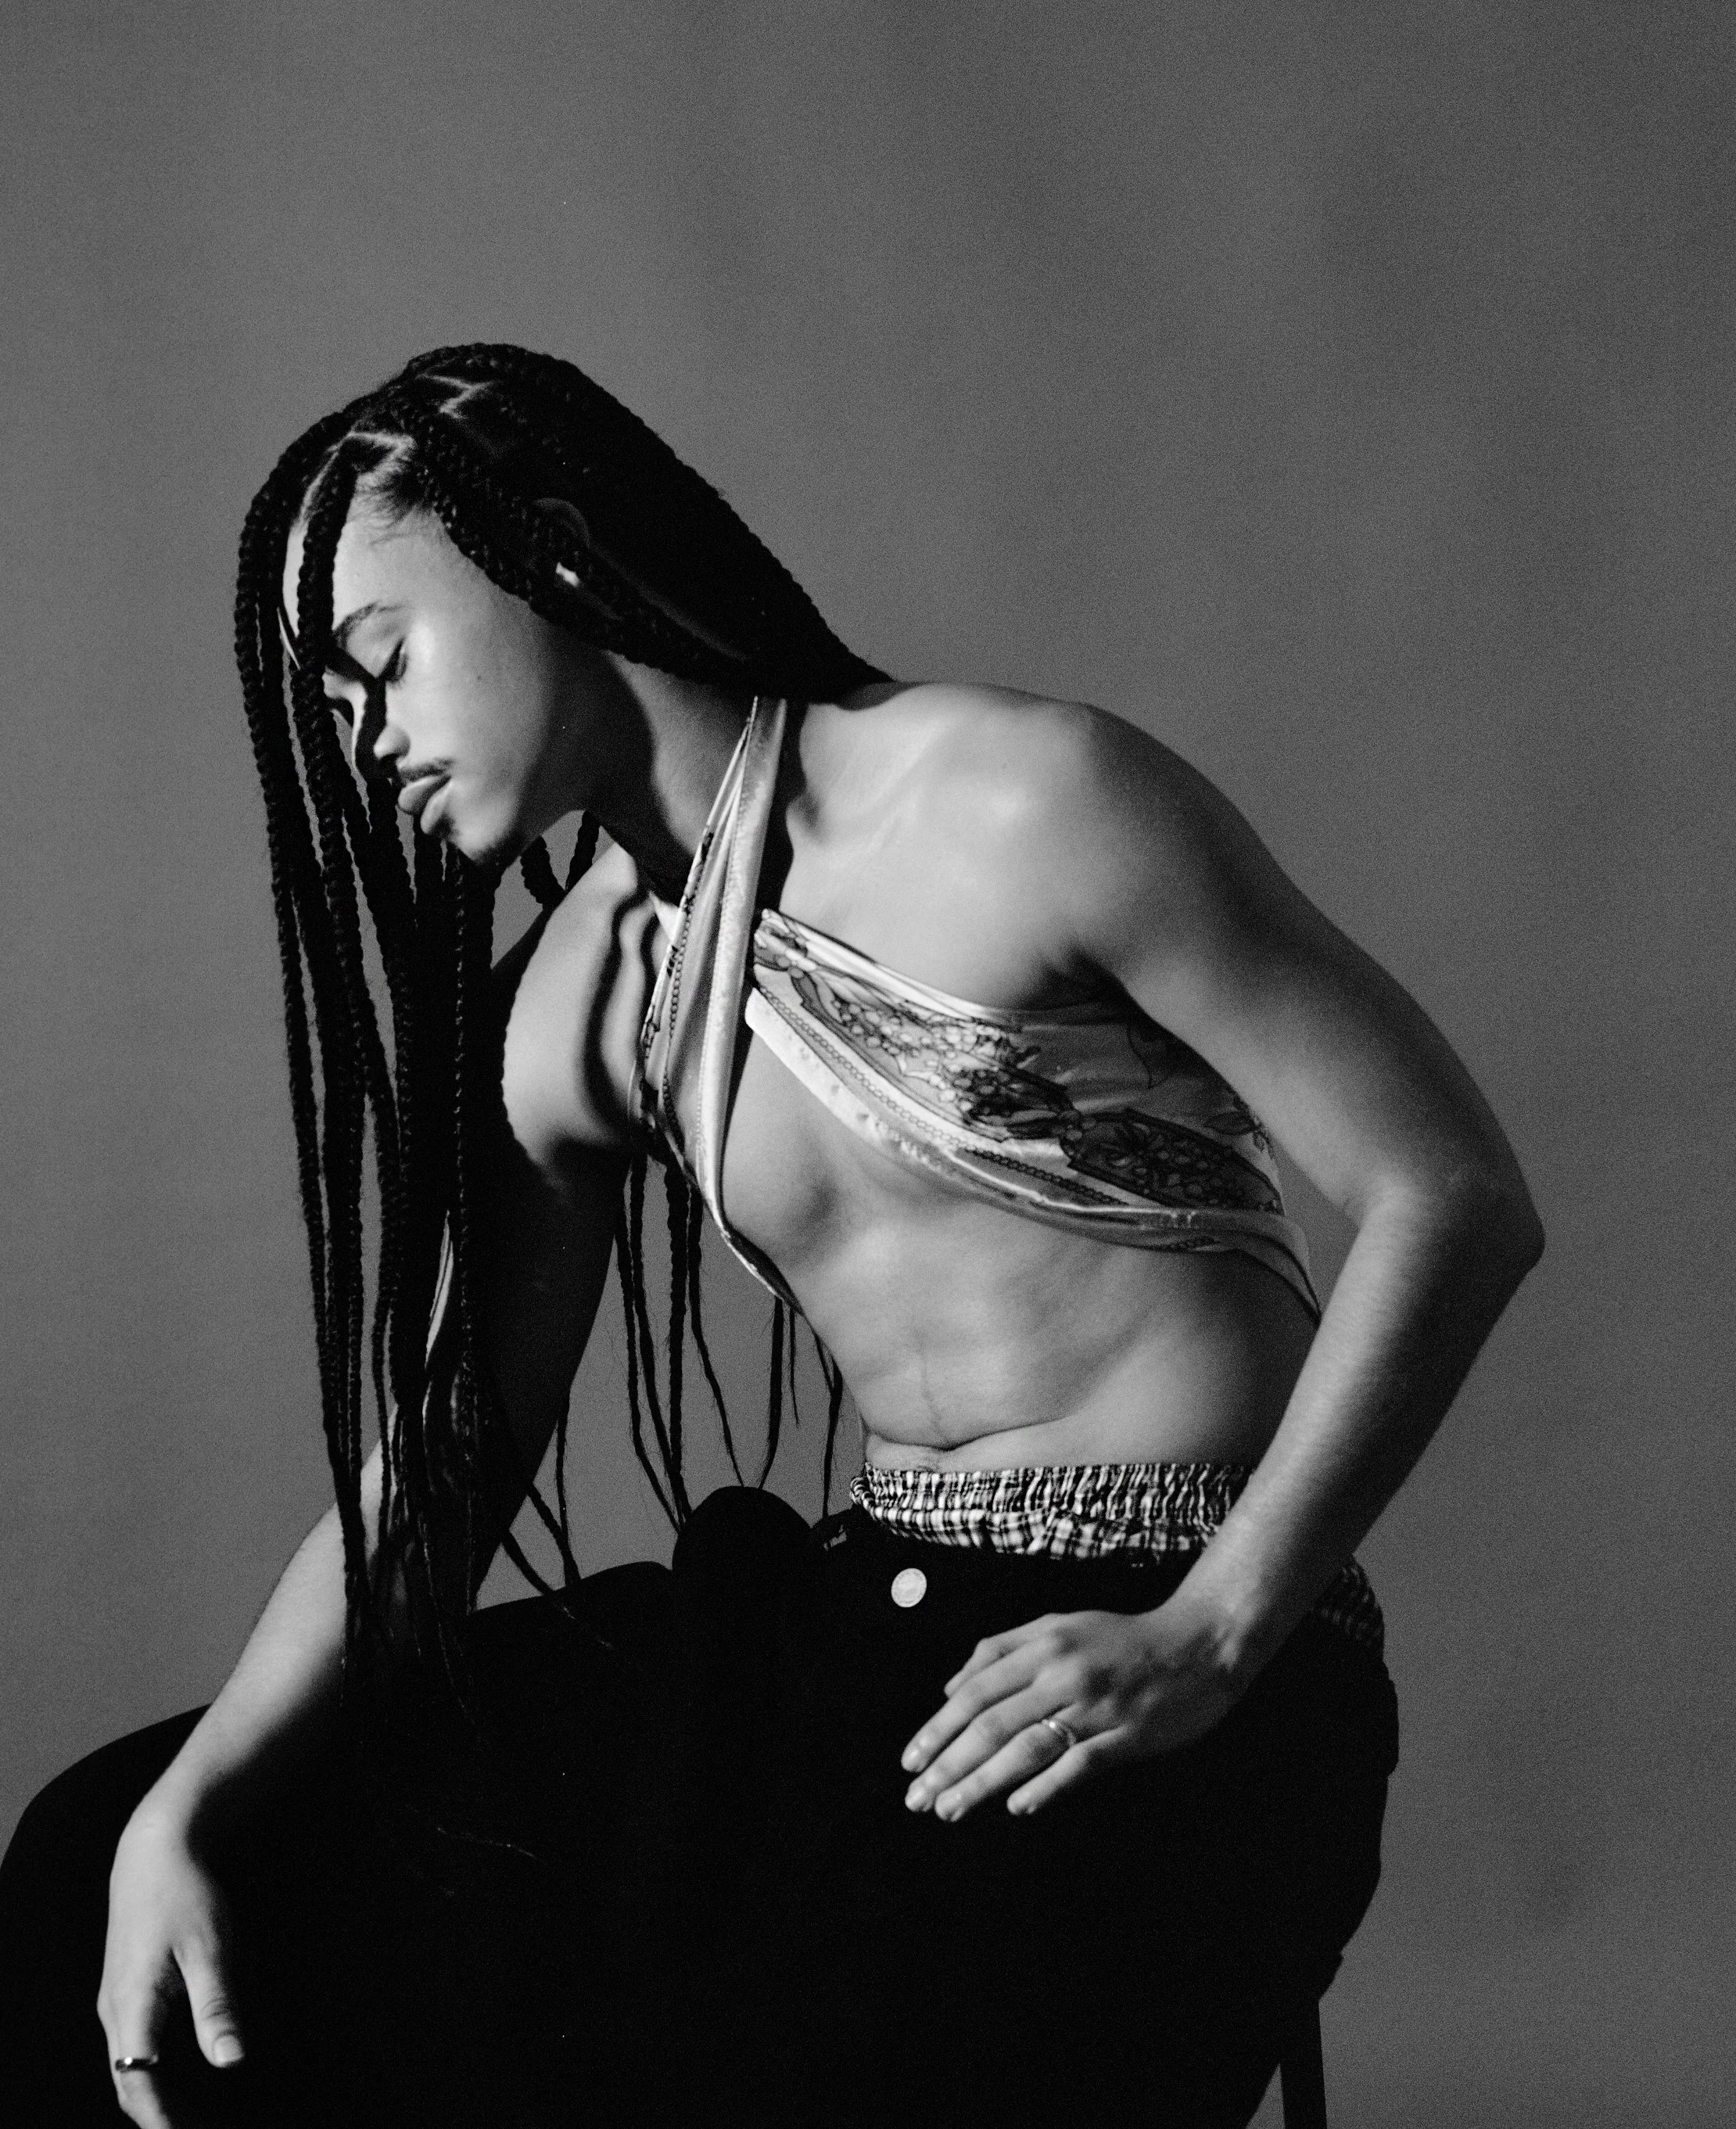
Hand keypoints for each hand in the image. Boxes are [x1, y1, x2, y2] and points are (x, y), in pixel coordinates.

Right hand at [97, 1801, 245, 2127]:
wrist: (154, 1853)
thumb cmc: (185, 1894)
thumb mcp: (210, 1948)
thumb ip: (217, 2005)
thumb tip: (231, 2061)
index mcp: (132, 2004)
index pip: (138, 2080)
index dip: (159, 2118)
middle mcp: (114, 2010)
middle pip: (128, 2081)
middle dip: (156, 2116)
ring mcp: (115, 2002)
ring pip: (127, 2067)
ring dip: (152, 2097)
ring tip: (187, 2121)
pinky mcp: (125, 1992)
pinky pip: (131, 2047)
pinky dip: (151, 2072)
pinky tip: (179, 2081)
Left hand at [900, 1597, 1242, 1820]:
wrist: (1199, 1645)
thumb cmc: (1121, 1639)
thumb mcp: (1058, 1627)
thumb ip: (1001, 1650)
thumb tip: (950, 1687)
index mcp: (1042, 1645)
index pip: (975, 1692)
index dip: (938, 1729)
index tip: (910, 1761)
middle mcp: (1063, 1674)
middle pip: (992, 1725)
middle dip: (948, 1765)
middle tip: (917, 1798)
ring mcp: (1096, 1706)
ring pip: (1026, 1749)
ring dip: (982, 1783)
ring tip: (949, 1810)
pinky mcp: (1127, 1735)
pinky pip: (1078, 1764)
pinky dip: (1045, 1786)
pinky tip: (1016, 1807)